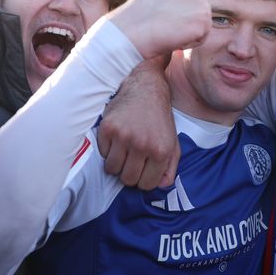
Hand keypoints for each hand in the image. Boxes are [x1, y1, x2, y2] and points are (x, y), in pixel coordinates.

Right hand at [98, 59, 179, 189]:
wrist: (147, 89)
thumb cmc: (160, 119)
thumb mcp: (173, 143)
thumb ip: (170, 168)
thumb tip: (160, 186)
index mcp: (161, 151)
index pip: (147, 185)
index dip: (144, 180)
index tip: (143, 170)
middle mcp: (143, 145)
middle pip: (127, 180)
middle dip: (129, 174)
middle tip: (132, 160)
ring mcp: (123, 137)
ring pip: (112, 169)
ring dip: (117, 163)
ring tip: (125, 150)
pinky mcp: (107, 129)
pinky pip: (102, 154)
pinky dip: (108, 150)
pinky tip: (118, 138)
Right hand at [108, 0, 210, 58]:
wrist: (130, 30)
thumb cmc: (138, 15)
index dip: (178, 3)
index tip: (161, 8)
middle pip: (200, 3)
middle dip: (187, 15)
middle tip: (164, 20)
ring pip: (202, 20)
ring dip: (188, 29)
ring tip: (168, 27)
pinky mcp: (204, 17)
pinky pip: (203, 36)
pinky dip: (190, 41)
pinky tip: (173, 36)